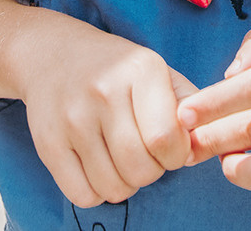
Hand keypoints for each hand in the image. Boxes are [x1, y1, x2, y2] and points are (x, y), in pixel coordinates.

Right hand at [21, 21, 197, 207]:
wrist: (53, 54)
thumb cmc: (117, 70)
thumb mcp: (158, 72)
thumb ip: (190, 105)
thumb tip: (203, 146)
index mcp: (140, 70)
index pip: (167, 139)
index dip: (176, 155)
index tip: (169, 145)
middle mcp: (104, 92)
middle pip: (142, 170)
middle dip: (151, 170)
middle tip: (143, 151)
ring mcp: (72, 118)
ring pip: (114, 189)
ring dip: (125, 183)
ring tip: (120, 156)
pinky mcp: (47, 143)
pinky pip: (83, 196)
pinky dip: (96, 192)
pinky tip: (97, 165)